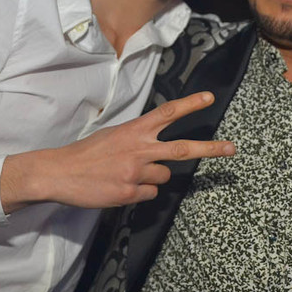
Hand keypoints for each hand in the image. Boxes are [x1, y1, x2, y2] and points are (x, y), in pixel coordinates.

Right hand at [0, 91, 234, 211]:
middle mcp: (139, 148)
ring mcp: (136, 171)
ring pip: (164, 177)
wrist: (59, 173)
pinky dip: (139, 192)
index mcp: (134, 130)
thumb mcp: (114, 135)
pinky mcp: (129, 192)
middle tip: (231, 149)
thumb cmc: (87, 154)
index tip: (210, 99)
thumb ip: (139, 139)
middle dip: (210, 149)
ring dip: (152, 177)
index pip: (167, 113)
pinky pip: (150, 193)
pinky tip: (120, 187)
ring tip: (126, 174)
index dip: (190, 104)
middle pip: (183, 149)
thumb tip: (159, 153)